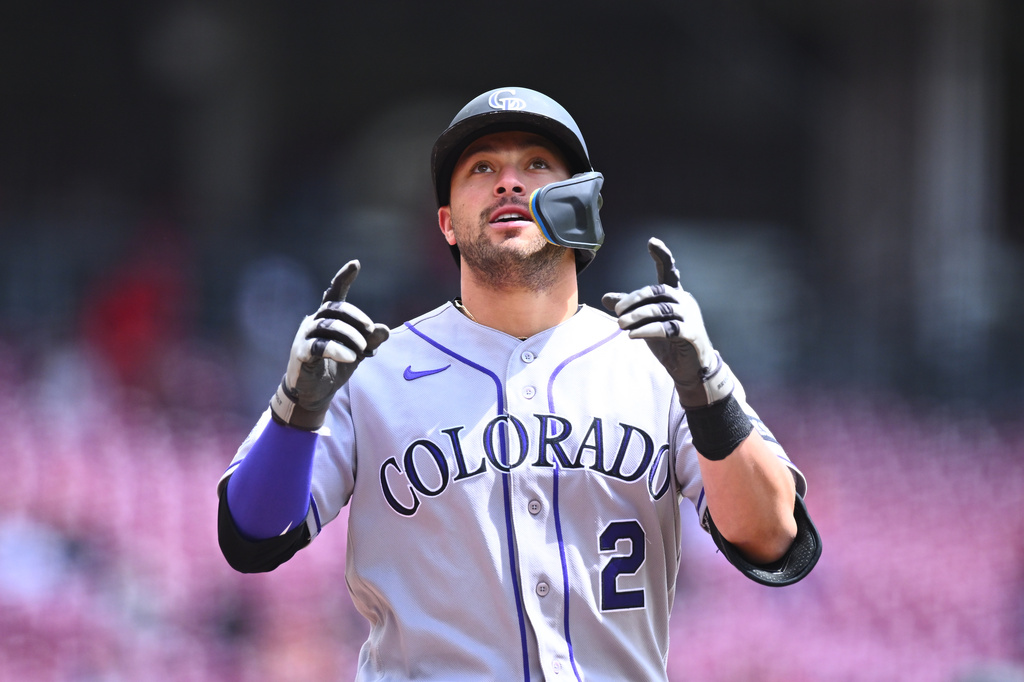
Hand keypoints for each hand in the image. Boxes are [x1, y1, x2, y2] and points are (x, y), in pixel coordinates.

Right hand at [270, 260, 389, 429]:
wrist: (314, 392)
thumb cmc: (335, 366)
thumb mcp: (359, 352)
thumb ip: (371, 340)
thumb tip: (386, 329)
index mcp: (328, 318)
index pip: (335, 293)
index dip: (344, 278)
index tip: (355, 264)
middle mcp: (314, 322)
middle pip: (335, 308)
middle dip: (356, 317)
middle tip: (370, 331)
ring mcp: (305, 336)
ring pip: (328, 326)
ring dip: (349, 335)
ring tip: (362, 350)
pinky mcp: (301, 353)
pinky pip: (318, 346)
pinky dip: (337, 350)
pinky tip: (352, 357)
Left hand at [602, 237, 734, 408]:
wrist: (690, 369)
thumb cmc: (669, 342)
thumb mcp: (645, 322)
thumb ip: (630, 309)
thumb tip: (605, 297)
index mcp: (675, 295)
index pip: (669, 271)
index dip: (662, 256)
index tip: (652, 242)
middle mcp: (685, 301)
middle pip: (658, 291)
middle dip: (635, 299)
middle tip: (617, 311)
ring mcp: (690, 317)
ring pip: (662, 309)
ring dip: (638, 316)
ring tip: (621, 324)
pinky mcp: (691, 334)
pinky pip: (668, 328)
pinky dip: (648, 330)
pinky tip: (632, 335)